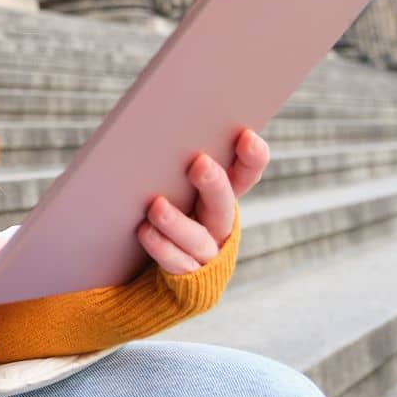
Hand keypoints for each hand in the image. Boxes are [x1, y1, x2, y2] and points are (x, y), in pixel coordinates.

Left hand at [137, 127, 268, 274]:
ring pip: (198, 239)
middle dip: (214, 184)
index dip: (252, 157)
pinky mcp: (187, 275)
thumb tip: (154, 121)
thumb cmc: (161, 202)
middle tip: (199, 163)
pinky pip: (176, 263)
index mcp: (221, 194)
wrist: (155, 261)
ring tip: (157, 205)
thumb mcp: (170, 181)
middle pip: (222, 204)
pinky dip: (161, 247)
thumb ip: (172, 160)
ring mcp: (206, 252)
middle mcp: (219, 223)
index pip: (245, 174)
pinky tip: (144, 231)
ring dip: (178, 222)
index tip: (246, 135)